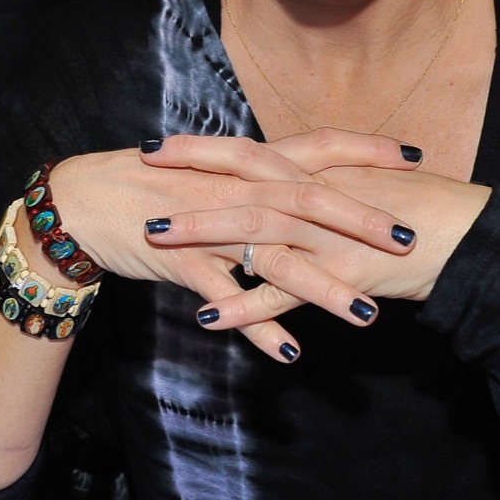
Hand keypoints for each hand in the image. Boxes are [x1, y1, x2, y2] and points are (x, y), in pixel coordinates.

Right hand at [47, 130, 423, 360]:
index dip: (365, 149)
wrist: (85, 199)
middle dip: (360, 221)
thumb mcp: (213, 172)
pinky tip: (289, 353)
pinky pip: (226, 297)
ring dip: (322, 288)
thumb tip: (305, 179)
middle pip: (308, 199)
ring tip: (366, 314)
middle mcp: (236, 188)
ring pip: (275, 257)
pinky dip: (258, 326)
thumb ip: (260, 177)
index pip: (317, 146)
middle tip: (407, 241)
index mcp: (248, 162)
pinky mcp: (182, 260)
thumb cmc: (154, 184)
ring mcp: (209, 224)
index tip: (413, 157)